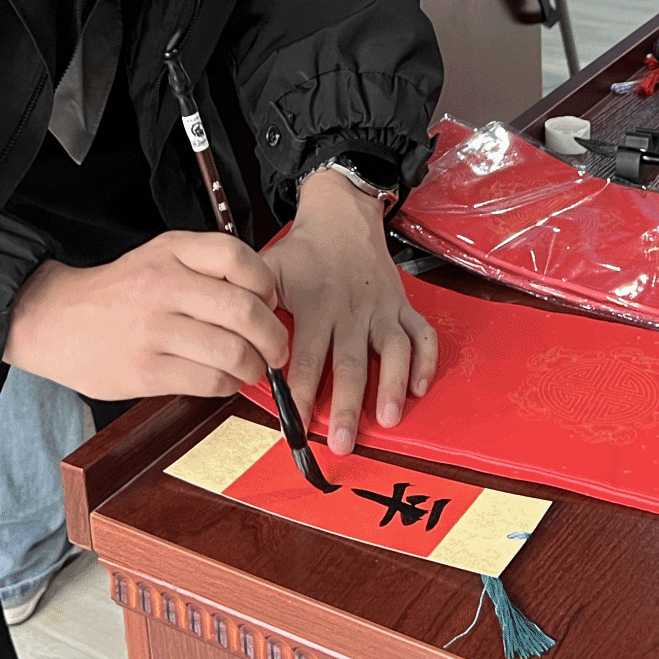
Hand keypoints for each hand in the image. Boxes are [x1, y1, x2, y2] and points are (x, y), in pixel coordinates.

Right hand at [3, 231, 288, 400]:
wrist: (55, 320)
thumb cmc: (116, 293)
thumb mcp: (158, 257)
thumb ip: (204, 268)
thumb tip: (264, 297)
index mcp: (171, 252)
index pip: (238, 258)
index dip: (266, 283)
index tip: (270, 301)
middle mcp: (164, 286)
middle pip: (245, 311)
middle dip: (274, 336)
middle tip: (277, 347)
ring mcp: (154, 330)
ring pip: (233, 352)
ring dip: (255, 366)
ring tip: (252, 367)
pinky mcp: (146, 370)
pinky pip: (209, 381)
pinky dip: (228, 385)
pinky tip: (223, 380)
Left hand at [265, 168, 436, 455]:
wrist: (341, 217)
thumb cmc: (301, 253)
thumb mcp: (268, 270)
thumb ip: (252, 305)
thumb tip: (233, 340)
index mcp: (315, 307)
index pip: (306, 355)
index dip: (299, 390)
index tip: (293, 422)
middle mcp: (350, 312)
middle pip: (350, 363)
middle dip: (346, 404)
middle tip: (341, 441)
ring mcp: (380, 310)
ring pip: (392, 350)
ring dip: (391, 385)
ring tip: (388, 419)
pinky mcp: (402, 307)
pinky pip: (422, 333)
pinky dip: (425, 360)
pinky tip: (419, 387)